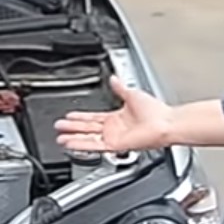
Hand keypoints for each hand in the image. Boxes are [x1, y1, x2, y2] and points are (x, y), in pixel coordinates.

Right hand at [54, 76, 173, 152]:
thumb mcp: (132, 94)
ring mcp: (114, 138)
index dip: (81, 117)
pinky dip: (82, 144)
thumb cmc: (156, 111)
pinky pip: (95, 145)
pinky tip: (71, 142)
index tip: (69, 116)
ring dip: (73, 137)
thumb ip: (120, 88)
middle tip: (58, 126)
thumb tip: (114, 78)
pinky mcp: (115, 145)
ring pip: (88, 138)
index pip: (94, 118)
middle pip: (88, 129)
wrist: (165, 123)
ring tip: (59, 136)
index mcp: (118, 118)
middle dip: (72, 127)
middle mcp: (114, 129)